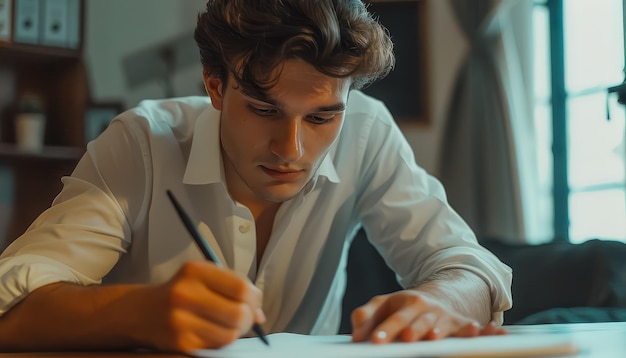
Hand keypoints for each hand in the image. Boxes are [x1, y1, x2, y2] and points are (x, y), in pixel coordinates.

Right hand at [139, 261, 264, 351]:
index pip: (241, 287)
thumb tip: (260, 316)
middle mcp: (186, 294)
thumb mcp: (203, 278)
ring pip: (231, 334)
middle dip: (249, 317)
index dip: (255, 298)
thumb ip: (234, 288)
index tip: (254, 302)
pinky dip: (222, 340)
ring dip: (237, 332)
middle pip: (239, 313)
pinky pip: (217, 346)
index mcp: (195, 271)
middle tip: (246, 317)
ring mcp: (181, 321)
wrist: (142, 312)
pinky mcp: (180, 343)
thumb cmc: (182, 292)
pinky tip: (215, 332)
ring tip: (230, 325)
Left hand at [351, 290, 505, 343]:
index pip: (392, 317)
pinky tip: (480, 331)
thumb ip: (365, 317)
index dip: (384, 329)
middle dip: (411, 329)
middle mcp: (425, 309)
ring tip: (432, 336)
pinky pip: (471, 329)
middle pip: (416, 321)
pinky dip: (480, 330)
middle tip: (406, 338)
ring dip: (439, 330)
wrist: (436, 298)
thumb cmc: (403, 308)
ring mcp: (443, 317)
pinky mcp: (461, 326)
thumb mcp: (382, 306)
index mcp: (404, 303)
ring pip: (442, 324)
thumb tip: (356, 335)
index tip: (374, 340)